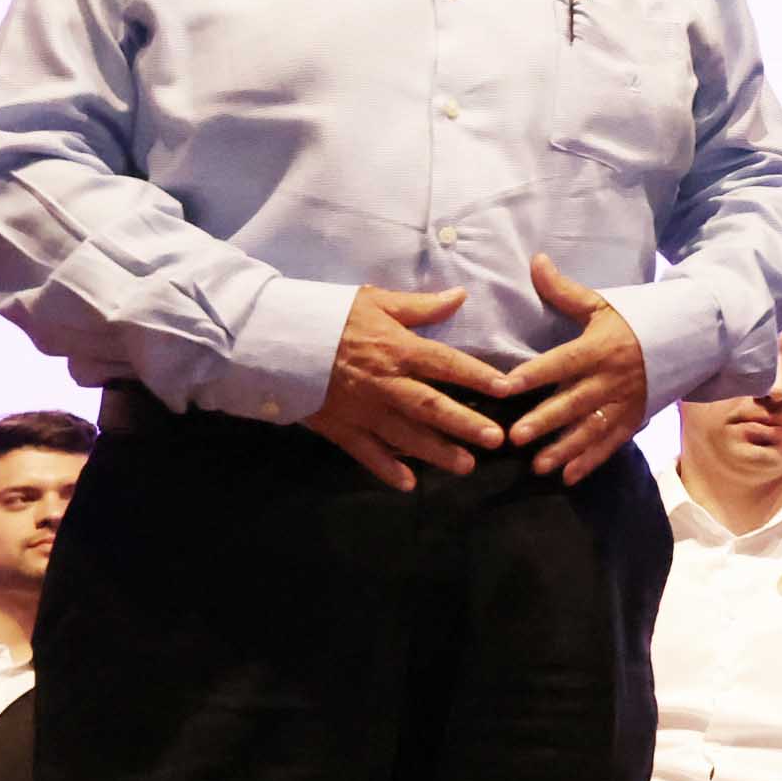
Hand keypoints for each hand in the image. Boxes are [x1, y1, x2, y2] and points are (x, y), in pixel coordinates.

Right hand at [302, 285, 513, 490]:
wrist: (273, 339)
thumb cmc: (327, 315)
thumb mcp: (375, 301)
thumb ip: (420, 306)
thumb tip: (461, 296)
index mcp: (397, 349)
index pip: (446, 364)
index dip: (478, 376)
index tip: (508, 388)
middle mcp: (384, 383)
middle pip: (431, 406)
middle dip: (465, 423)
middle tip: (496, 439)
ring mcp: (361, 409)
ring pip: (405, 435)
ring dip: (437, 452)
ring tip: (467, 465)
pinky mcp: (338, 427)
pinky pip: (365, 452)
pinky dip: (386, 469)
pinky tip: (408, 484)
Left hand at [502, 256, 653, 482]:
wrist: (691, 336)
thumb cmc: (637, 319)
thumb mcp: (603, 304)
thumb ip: (565, 291)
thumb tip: (535, 260)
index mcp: (601, 346)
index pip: (562, 361)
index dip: (533, 373)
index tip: (504, 385)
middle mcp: (613, 377)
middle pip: (575, 400)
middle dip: (546, 419)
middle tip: (515, 435)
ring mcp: (626, 400)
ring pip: (592, 427)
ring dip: (565, 448)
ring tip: (538, 465)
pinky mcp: (636, 418)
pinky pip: (613, 442)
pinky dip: (592, 460)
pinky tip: (569, 476)